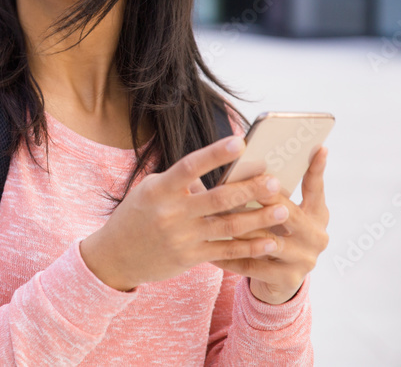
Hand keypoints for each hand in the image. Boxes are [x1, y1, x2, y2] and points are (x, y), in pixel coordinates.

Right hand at [80, 135, 291, 291]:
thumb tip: (222, 171)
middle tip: (276, 181)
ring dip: (258, 218)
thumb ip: (182, 182)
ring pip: (228, 226)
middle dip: (250, 190)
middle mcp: (171, 212)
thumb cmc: (138, 215)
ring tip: (284, 209)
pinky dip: (249, 247)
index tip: (241, 141)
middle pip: (218, 198)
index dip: (216, 154)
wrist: (115, 256)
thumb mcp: (151, 191)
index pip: (191, 166)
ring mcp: (181, 237)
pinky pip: (225, 251)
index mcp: (160, 189)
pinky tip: (269, 241)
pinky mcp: (189, 258)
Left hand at [210, 147, 329, 304]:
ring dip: (238, 228)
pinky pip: (252, 264)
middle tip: (242, 183)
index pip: (316, 187)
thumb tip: (241, 157)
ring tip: (213, 216)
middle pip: (287, 212)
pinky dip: (229, 255)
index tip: (317, 146)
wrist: (276, 279)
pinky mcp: (288, 279)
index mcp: (317, 214)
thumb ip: (269, 191)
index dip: (316, 168)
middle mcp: (317, 236)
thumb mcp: (280, 212)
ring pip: (266, 239)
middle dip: (262, 197)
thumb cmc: (272, 233)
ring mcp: (305, 260)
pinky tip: (208, 248)